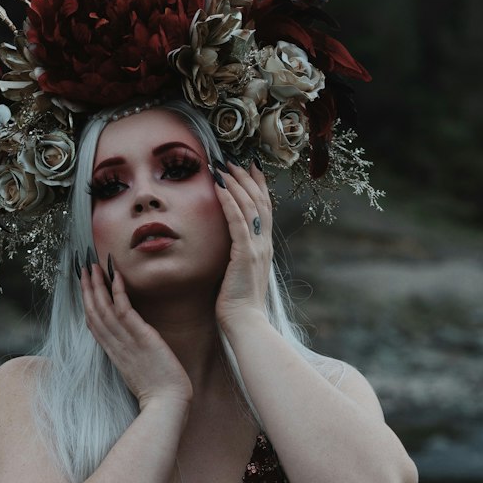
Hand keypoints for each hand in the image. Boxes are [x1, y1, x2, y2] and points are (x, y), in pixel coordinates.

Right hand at [78, 250, 192, 408]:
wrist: (166, 403)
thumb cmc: (157, 392)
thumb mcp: (138, 371)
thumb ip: (131, 356)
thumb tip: (132, 347)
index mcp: (113, 353)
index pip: (94, 324)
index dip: (87, 304)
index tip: (84, 287)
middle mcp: (115, 345)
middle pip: (93, 312)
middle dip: (87, 289)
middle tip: (83, 268)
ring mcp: (126, 340)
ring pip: (103, 308)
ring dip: (97, 285)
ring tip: (93, 265)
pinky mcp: (140, 336)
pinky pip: (124, 309)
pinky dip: (118, 291)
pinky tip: (115, 275)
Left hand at [212, 159, 273, 328]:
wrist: (246, 323)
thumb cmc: (239, 305)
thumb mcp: (240, 274)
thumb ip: (239, 257)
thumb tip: (230, 247)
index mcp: (264, 248)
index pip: (264, 209)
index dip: (259, 186)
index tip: (251, 167)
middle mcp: (264, 244)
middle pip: (259, 201)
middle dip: (246, 178)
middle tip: (234, 159)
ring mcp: (256, 248)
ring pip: (249, 206)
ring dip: (235, 183)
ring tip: (223, 166)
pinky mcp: (245, 255)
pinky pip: (237, 222)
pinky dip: (229, 201)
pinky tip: (219, 186)